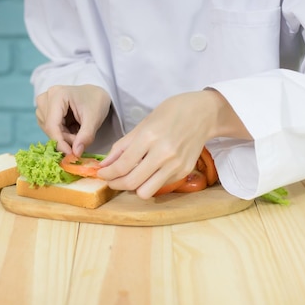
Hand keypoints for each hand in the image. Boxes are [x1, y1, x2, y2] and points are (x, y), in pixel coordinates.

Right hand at [35, 85, 110, 155]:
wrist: (95, 94)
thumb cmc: (96, 101)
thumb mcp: (94, 119)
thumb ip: (85, 136)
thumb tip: (75, 153)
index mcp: (57, 95)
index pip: (52, 125)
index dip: (60, 142)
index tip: (71, 155)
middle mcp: (46, 98)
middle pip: (50, 128)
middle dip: (65, 140)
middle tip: (81, 142)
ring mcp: (43, 104)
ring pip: (49, 130)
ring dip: (64, 138)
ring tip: (78, 133)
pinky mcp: (44, 111)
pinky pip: (49, 129)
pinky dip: (62, 134)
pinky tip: (72, 130)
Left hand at [97, 90, 250, 198]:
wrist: (203, 113)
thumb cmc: (170, 113)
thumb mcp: (142, 125)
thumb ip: (122, 146)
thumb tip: (104, 164)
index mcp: (149, 137)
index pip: (122, 165)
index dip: (107, 173)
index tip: (101, 173)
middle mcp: (164, 153)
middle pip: (132, 182)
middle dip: (115, 184)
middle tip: (111, 180)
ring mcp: (176, 165)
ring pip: (146, 191)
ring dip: (132, 188)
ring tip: (128, 178)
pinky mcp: (184, 172)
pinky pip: (159, 186)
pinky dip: (149, 182)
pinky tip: (147, 172)